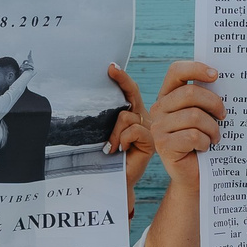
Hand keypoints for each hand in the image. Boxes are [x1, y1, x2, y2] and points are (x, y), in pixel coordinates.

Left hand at [104, 62, 154, 214]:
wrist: (115, 179)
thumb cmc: (108, 157)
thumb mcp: (106, 131)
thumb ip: (107, 116)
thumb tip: (96, 95)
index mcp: (135, 114)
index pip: (130, 91)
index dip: (122, 78)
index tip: (111, 66)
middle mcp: (144, 118)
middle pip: (132, 95)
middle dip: (121, 81)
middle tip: (110, 69)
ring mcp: (149, 129)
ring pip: (127, 115)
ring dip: (114, 131)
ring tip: (112, 146)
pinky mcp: (151, 140)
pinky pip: (133, 129)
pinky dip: (123, 138)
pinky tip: (121, 149)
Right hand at [147, 59, 224, 186]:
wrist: (195, 175)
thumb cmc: (203, 141)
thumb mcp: (204, 115)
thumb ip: (205, 98)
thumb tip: (222, 78)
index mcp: (168, 96)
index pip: (176, 71)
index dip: (196, 68)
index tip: (216, 75)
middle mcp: (159, 109)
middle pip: (189, 93)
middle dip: (213, 103)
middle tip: (224, 116)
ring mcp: (158, 127)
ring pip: (194, 116)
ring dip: (212, 128)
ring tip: (215, 137)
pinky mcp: (163, 145)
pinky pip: (193, 136)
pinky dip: (205, 142)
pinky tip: (205, 147)